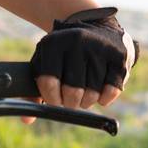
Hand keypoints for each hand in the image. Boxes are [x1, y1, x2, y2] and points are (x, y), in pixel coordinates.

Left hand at [24, 7, 138, 123]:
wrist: (96, 27)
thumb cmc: (65, 55)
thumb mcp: (45, 63)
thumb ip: (32, 91)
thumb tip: (27, 119)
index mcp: (54, 43)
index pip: (48, 83)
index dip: (52, 98)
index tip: (55, 99)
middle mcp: (77, 42)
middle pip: (72, 92)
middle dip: (70, 102)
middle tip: (71, 98)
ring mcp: (100, 48)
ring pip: (92, 94)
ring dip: (87, 101)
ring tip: (84, 93)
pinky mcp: (119, 57)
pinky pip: (111, 92)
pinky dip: (104, 98)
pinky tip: (99, 91)